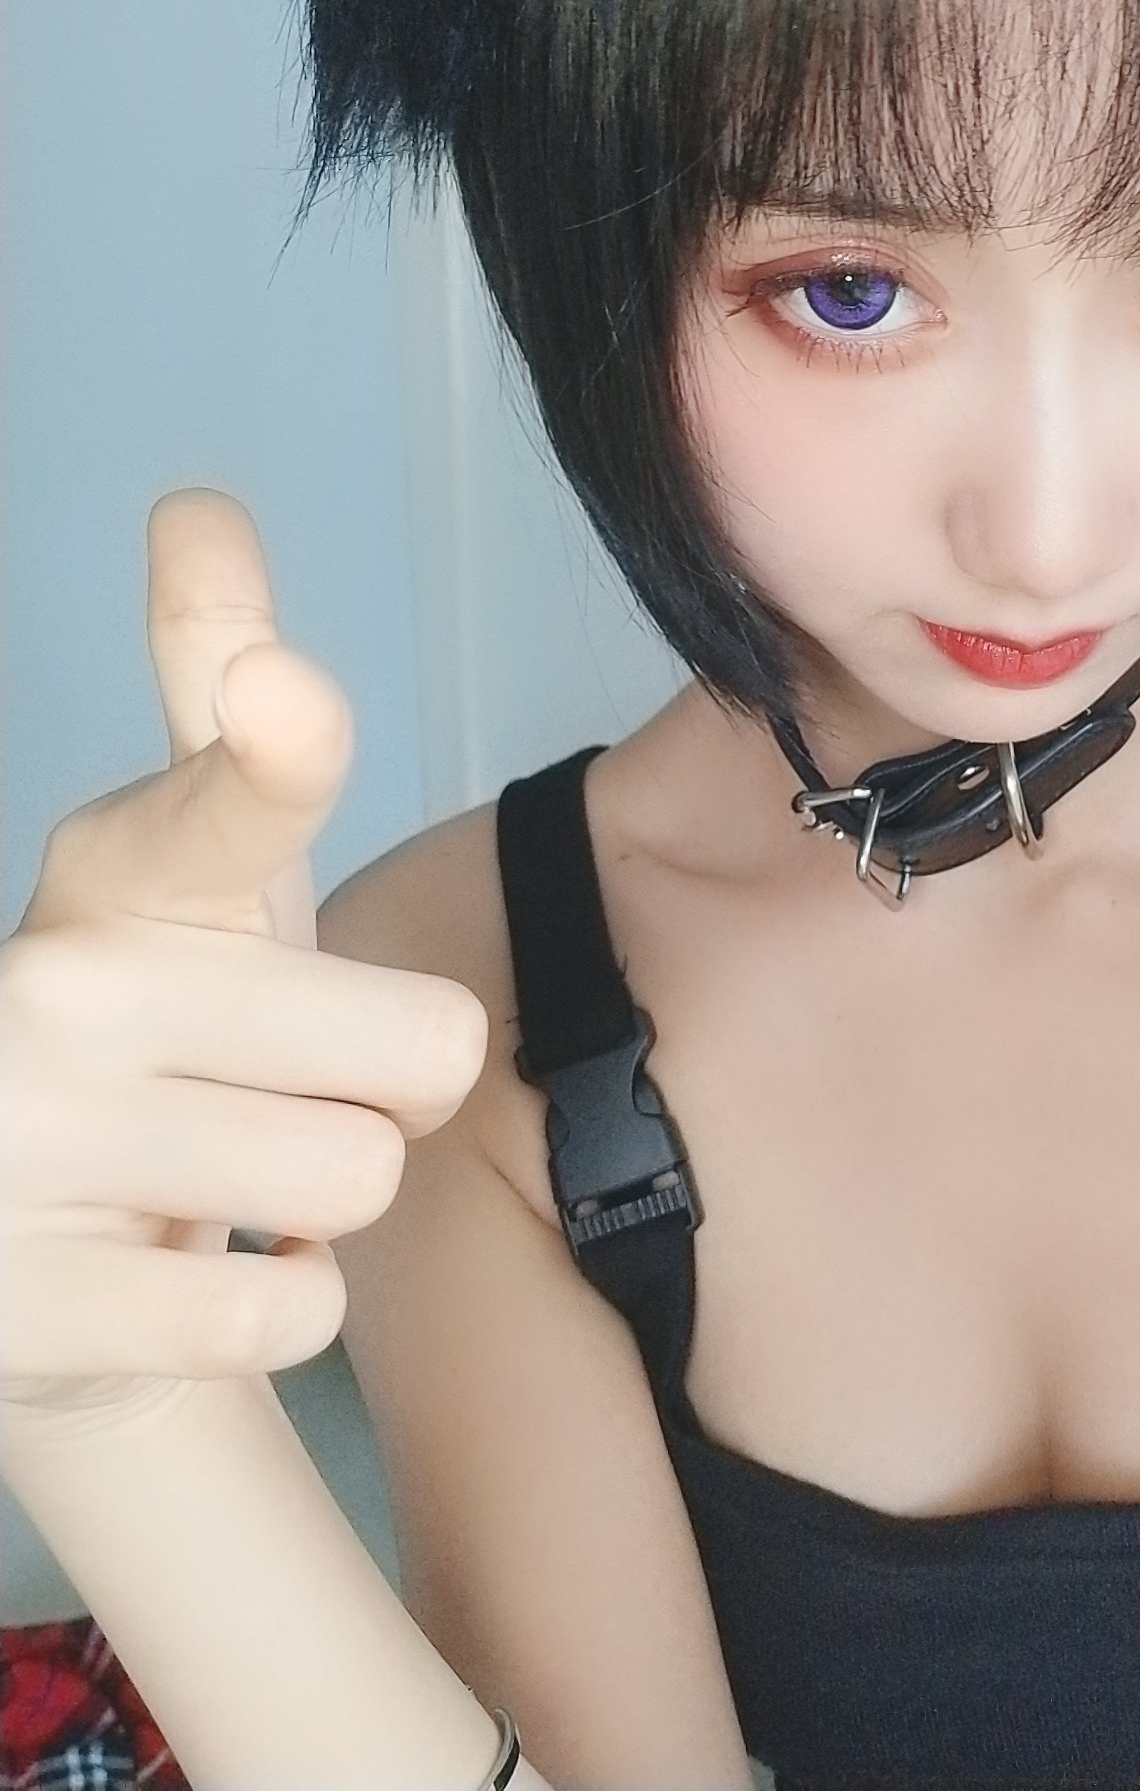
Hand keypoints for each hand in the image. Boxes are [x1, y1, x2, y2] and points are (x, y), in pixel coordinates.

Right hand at [0, 490, 488, 1443]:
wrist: (31, 1251)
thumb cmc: (167, 1030)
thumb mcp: (201, 871)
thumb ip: (230, 715)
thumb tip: (199, 503)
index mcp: (122, 871)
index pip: (235, 795)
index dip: (270, 741)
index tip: (284, 696)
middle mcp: (55, 990)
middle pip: (419, 1046)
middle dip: (385, 1088)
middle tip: (275, 1093)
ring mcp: (19, 1152)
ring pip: (361, 1180)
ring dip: (325, 1204)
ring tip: (219, 1180)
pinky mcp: (23, 1314)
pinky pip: (292, 1317)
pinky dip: (274, 1318)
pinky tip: (181, 1283)